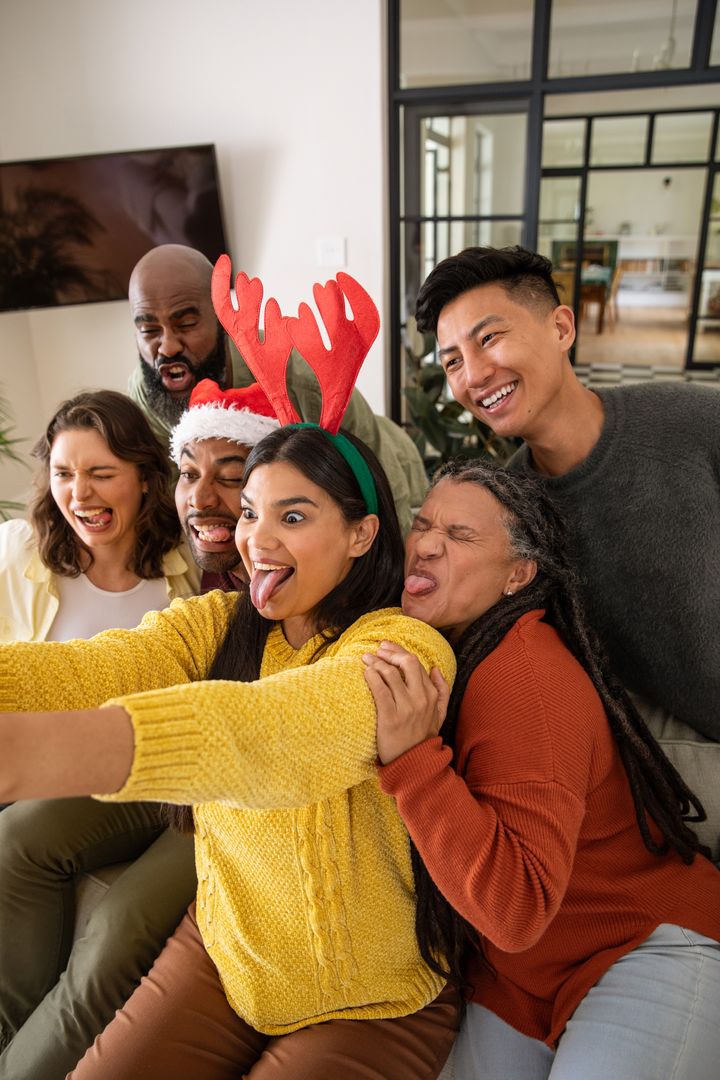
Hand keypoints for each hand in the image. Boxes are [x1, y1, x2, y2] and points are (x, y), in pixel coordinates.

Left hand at [362, 641, 449, 763]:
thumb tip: (436, 668)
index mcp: (432, 695)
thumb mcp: (440, 715)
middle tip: (377, 649)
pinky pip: (379, 689)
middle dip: (390, 651)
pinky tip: (366, 673)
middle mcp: (421, 699)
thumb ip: (442, 691)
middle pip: (406, 662)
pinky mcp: (390, 717)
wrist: (414, 764)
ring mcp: (406, 708)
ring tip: (366, 659)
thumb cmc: (423, 738)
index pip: (416, 663)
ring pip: (390, 673)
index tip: (387, 647)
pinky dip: (371, 676)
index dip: (399, 651)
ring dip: (376, 662)